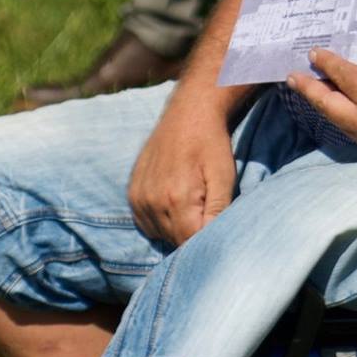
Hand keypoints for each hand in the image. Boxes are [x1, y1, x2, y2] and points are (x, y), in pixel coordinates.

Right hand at [127, 97, 238, 245]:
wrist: (188, 113)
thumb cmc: (212, 144)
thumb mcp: (224, 176)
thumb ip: (218, 211)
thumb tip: (213, 242)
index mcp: (176, 199)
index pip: (188, 243)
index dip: (205, 241)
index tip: (216, 229)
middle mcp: (151, 202)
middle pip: (174, 241)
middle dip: (192, 233)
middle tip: (207, 211)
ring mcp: (138, 198)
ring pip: (159, 234)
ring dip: (176, 228)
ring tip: (193, 203)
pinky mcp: (132, 194)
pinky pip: (145, 223)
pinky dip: (160, 220)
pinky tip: (175, 202)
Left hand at [285, 50, 356, 158]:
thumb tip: (355, 60)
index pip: (341, 75)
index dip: (326, 62)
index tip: (314, 52)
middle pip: (326, 103)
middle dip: (308, 89)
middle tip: (292, 77)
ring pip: (335, 119)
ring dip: (322, 103)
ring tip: (309, 89)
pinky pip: (349, 128)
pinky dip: (339, 114)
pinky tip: (337, 105)